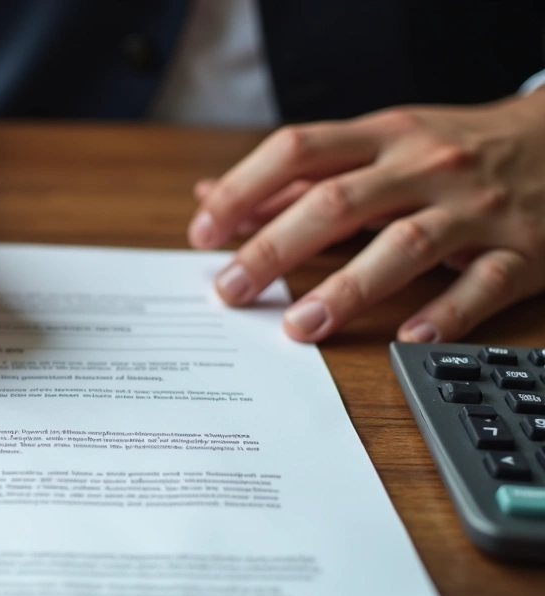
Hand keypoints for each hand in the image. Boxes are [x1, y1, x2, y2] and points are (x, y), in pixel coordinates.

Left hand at [188, 90, 544, 342]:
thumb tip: (212, 195)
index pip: (298, 152)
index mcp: (385, 136)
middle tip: (230, 290)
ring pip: (403, 246)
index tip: (204, 232)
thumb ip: (299, 175)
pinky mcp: (522, 251)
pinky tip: (405, 339)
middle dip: (274, 248)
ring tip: (299, 326)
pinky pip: (481, 285)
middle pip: (337, 202)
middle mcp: (426, 166)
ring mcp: (475, 208)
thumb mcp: (380, 144)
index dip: (243, 190)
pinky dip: (444, 315)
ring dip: (346, 288)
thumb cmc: (453, 148)